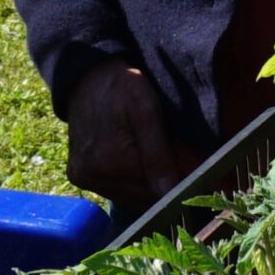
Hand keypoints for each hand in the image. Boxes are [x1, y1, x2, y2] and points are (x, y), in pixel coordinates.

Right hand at [64, 59, 193, 210]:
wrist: (87, 77)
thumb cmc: (121, 87)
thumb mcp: (146, 110)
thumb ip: (158, 153)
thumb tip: (170, 192)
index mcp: (109, 163)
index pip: (157, 191)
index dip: (179, 179)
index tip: (194, 165)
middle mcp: (92, 177)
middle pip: (144, 197)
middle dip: (164, 181)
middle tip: (176, 155)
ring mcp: (84, 179)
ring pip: (131, 196)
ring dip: (148, 182)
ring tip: (154, 154)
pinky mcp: (80, 176)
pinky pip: (116, 189)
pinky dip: (131, 179)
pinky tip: (136, 158)